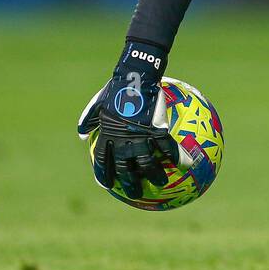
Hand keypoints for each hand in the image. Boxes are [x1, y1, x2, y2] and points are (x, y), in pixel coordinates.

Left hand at [77, 40, 176, 198]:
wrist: (136, 76)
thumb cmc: (116, 88)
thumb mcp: (97, 104)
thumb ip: (89, 120)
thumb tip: (82, 135)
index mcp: (108, 136)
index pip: (103, 163)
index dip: (104, 177)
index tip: (107, 186)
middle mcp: (123, 141)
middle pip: (125, 171)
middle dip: (131, 185)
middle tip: (136, 194)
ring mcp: (140, 137)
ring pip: (148, 164)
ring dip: (155, 176)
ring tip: (162, 182)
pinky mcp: (156, 130)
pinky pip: (168, 148)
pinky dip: (177, 157)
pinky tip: (186, 164)